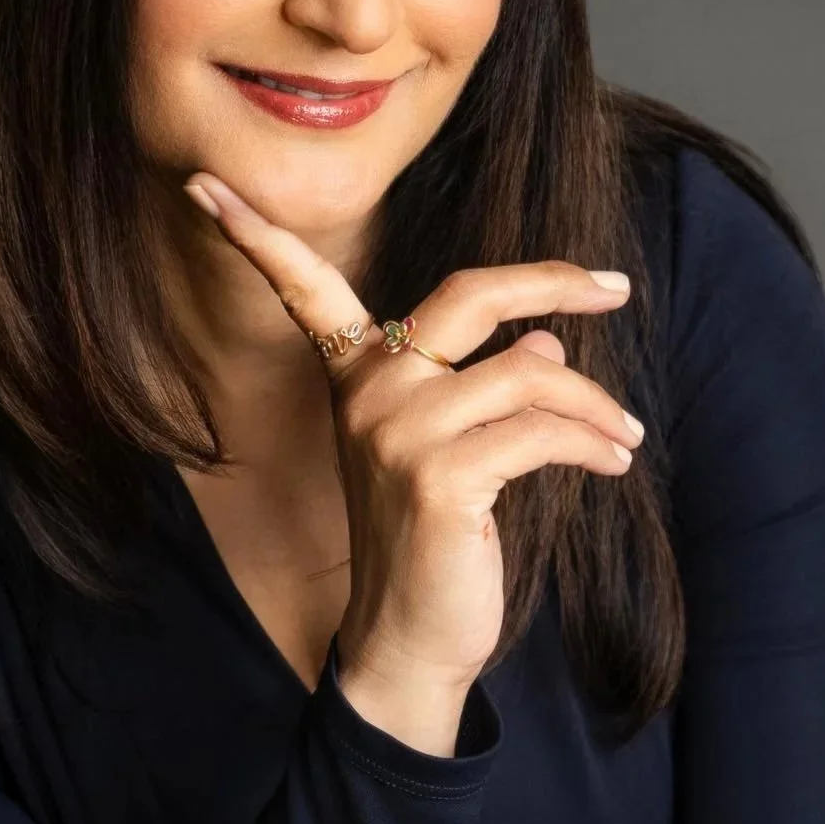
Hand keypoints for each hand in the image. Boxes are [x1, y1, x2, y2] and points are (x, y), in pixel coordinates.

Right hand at [182, 171, 645, 696]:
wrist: (411, 640)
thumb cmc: (431, 532)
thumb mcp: (446, 441)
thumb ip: (479, 381)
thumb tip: (543, 340)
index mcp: (352, 373)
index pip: (301, 286)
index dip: (254, 233)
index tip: (200, 183)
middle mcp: (366, 389)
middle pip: (469, 293)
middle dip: (549, 279)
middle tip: (613, 287)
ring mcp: (399, 429)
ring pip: (529, 371)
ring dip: (594, 404)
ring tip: (624, 433)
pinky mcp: (440, 475)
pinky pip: (541, 430)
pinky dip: (591, 440)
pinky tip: (614, 459)